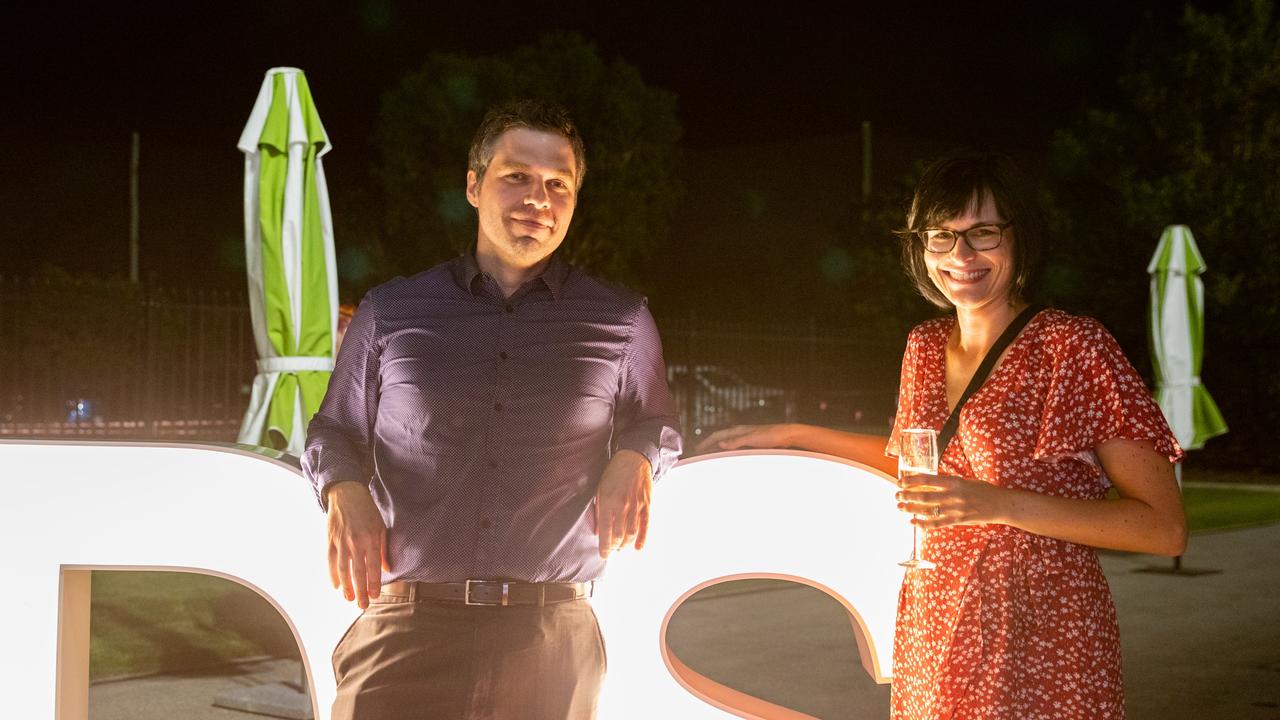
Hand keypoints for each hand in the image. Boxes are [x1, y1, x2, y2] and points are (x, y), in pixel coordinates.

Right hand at [325, 481, 388, 608]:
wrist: (347, 494)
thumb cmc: (367, 511)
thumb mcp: (380, 527)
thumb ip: (383, 549)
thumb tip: (387, 569)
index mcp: (371, 539)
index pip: (373, 566)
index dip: (374, 582)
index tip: (375, 596)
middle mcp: (355, 542)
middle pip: (358, 571)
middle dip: (360, 590)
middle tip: (363, 605)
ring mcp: (341, 541)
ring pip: (343, 569)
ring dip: (346, 586)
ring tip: (349, 599)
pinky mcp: (330, 539)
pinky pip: (330, 561)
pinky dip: (333, 574)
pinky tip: (336, 586)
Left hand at [594, 450, 651, 558]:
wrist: (633, 459)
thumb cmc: (613, 475)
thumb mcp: (599, 490)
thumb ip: (598, 511)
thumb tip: (598, 531)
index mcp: (607, 502)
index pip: (605, 531)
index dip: (604, 547)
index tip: (603, 555)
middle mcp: (622, 506)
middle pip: (619, 535)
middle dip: (615, 547)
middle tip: (612, 551)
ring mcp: (636, 505)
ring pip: (632, 533)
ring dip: (626, 544)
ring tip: (622, 548)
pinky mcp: (647, 504)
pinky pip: (646, 525)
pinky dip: (642, 539)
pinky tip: (638, 548)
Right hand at [695, 423, 792, 453]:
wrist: (786, 435)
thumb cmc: (770, 435)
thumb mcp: (751, 438)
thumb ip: (735, 441)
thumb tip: (719, 444)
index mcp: (737, 430)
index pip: (716, 436)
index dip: (706, 442)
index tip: (697, 449)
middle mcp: (740, 432)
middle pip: (720, 438)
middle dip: (710, 445)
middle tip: (701, 453)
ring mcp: (746, 437)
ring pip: (728, 443)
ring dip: (719, 449)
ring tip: (712, 456)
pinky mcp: (753, 442)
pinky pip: (735, 447)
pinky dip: (729, 451)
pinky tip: (730, 457)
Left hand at [896, 473, 1008, 528]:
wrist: (1000, 504)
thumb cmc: (982, 490)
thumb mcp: (964, 480)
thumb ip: (947, 481)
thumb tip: (928, 481)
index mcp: (953, 482)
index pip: (927, 479)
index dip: (911, 481)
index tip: (900, 481)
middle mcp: (952, 495)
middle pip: (924, 496)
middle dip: (907, 495)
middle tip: (897, 495)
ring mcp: (955, 509)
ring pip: (927, 510)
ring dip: (911, 509)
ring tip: (900, 506)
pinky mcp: (958, 521)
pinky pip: (937, 523)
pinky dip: (923, 523)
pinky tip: (913, 522)